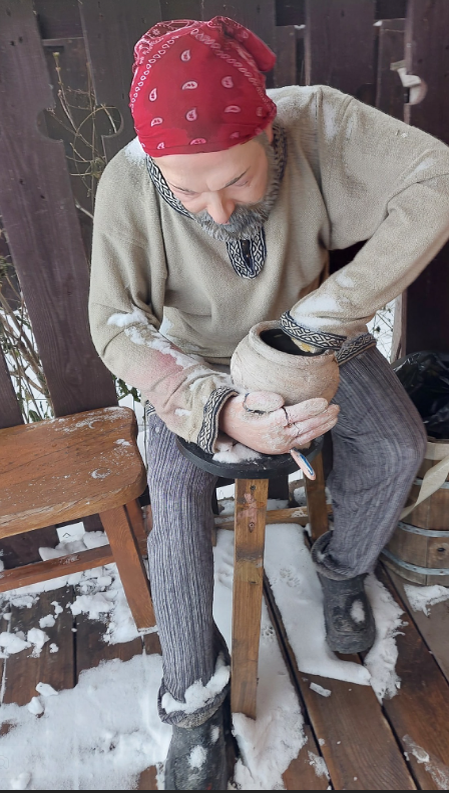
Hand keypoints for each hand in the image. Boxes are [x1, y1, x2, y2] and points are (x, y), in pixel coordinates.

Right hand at [219, 391, 338, 454]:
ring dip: (323, 426)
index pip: (298, 414)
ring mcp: (280, 445)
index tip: (324, 400)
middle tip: (336, 407)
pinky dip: (314, 434)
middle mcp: (278, 437)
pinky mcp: (280, 448)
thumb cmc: (237, 409)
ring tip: (335, 416)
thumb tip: (280, 400)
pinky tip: (322, 427)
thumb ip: (262, 398)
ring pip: (308, 436)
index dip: (313, 407)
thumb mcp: (245, 399)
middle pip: (307, 426)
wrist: (226, 426)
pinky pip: (302, 442)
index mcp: (271, 424)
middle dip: (324, 417)